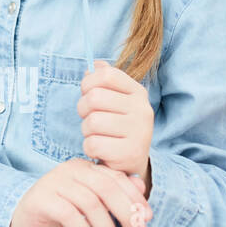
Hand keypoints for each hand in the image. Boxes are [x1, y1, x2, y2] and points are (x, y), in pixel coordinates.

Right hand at [8, 158, 152, 226]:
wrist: (24, 219)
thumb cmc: (60, 212)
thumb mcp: (90, 204)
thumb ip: (113, 193)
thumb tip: (140, 185)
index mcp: (83, 168)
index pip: (115, 177)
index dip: (134, 197)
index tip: (147, 218)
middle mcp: (69, 170)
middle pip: (106, 188)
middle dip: (126, 214)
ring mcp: (53, 182)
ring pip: (90, 203)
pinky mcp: (41, 199)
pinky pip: (69, 214)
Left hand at [78, 60, 153, 176]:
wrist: (133, 161)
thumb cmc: (117, 125)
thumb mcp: (114, 99)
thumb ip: (104, 80)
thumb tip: (95, 64)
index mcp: (137, 92)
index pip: (106, 75)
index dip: (88, 83)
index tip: (87, 93)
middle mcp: (142, 110)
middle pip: (94, 98)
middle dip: (83, 109)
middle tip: (90, 118)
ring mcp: (139, 132)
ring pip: (92, 122)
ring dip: (86, 130)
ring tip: (97, 134)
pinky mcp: (131, 154)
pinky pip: (93, 144)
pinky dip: (89, 147)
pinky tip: (100, 149)